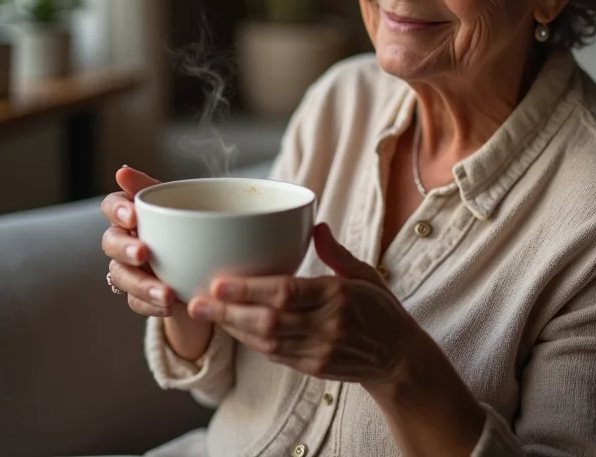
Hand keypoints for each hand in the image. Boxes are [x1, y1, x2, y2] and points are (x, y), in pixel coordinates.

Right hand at [101, 167, 211, 359]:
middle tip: (144, 253)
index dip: (118, 210)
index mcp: (131, 213)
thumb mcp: (179, 203)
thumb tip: (122, 170)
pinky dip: (151, 305)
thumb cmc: (185, 225)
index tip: (134, 216)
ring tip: (168, 294)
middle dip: (125, 248)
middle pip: (110, 242)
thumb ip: (152, 188)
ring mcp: (127, 269)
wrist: (202, 266)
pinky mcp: (136, 295)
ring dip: (143, 285)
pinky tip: (169, 306)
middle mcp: (122, 240)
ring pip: (121, 276)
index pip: (111, 205)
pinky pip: (135, 302)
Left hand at [187, 223, 419, 385]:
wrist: (398, 358)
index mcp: (338, 296)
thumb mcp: (365, 273)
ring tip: (206, 313)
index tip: (219, 281)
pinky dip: (251, 341)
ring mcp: (319, 351)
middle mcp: (326, 326)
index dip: (249, 289)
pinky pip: (275, 355)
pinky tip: (234, 327)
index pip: (286, 292)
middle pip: (268, 321)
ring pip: (266, 342)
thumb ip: (336, 253)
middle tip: (197, 302)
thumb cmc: (379, 309)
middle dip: (228, 312)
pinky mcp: (313, 369)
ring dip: (233, 328)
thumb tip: (315, 225)